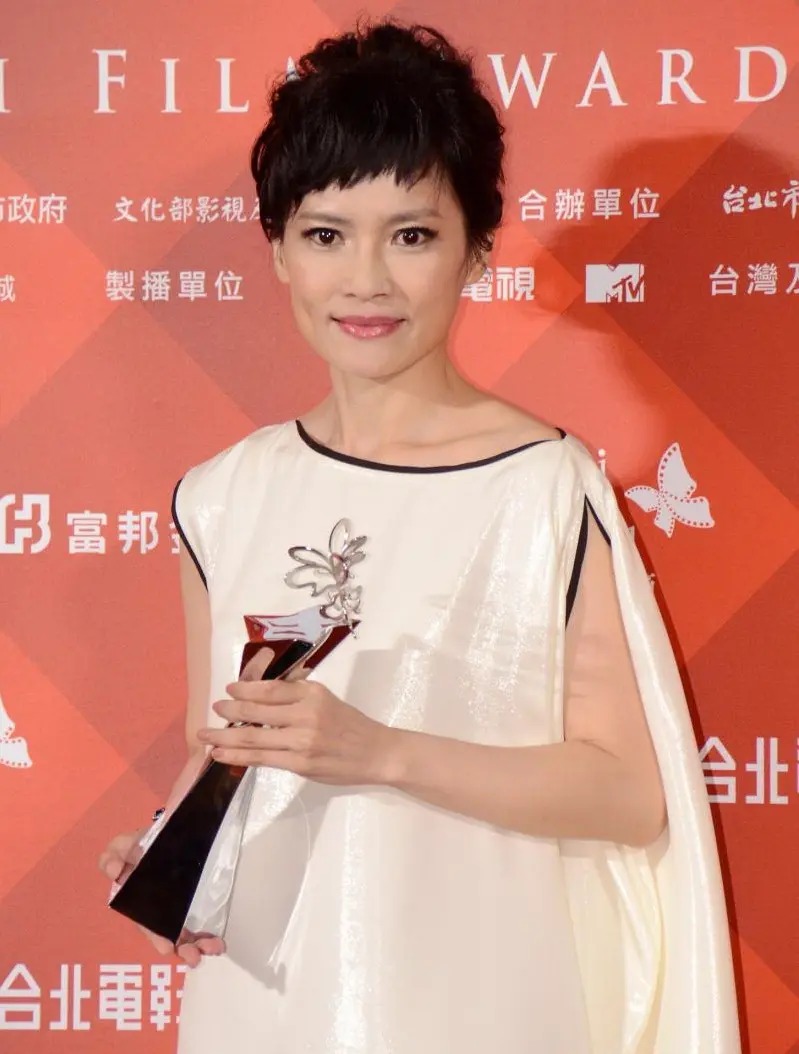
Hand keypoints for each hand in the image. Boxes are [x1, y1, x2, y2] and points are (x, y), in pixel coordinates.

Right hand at [98, 830, 225, 967]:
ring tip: (212, 949)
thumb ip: (113, 855)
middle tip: (194, 956)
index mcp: (139, 901)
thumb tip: (114, 871)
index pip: (146, 923)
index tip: (167, 948)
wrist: (170, 832)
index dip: (156, 936)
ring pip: (186, 935)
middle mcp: (157, 911)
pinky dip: (208, 937)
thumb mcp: (124, 846)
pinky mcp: (196, 905)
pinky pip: (201, 926)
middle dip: (181, 947)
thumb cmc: (142, 844)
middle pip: (169, 935)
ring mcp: (178, 909)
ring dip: (198, 945)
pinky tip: (218, 943)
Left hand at [199, 677, 400, 786]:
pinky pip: (263, 758)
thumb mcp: (327, 699)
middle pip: (257, 711)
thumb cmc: (350, 725)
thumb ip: (298, 694)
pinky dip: (239, 755)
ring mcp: (302, 740)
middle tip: (213, 710)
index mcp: (312, 693)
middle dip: (230, 711)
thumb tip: (262, 691)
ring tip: (206, 735)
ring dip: (225, 736)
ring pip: (255, 736)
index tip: (229, 690)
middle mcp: (306, 713)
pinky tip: (222, 753)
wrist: (377, 752)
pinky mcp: (300, 763)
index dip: (245, 689)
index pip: (270, 689)